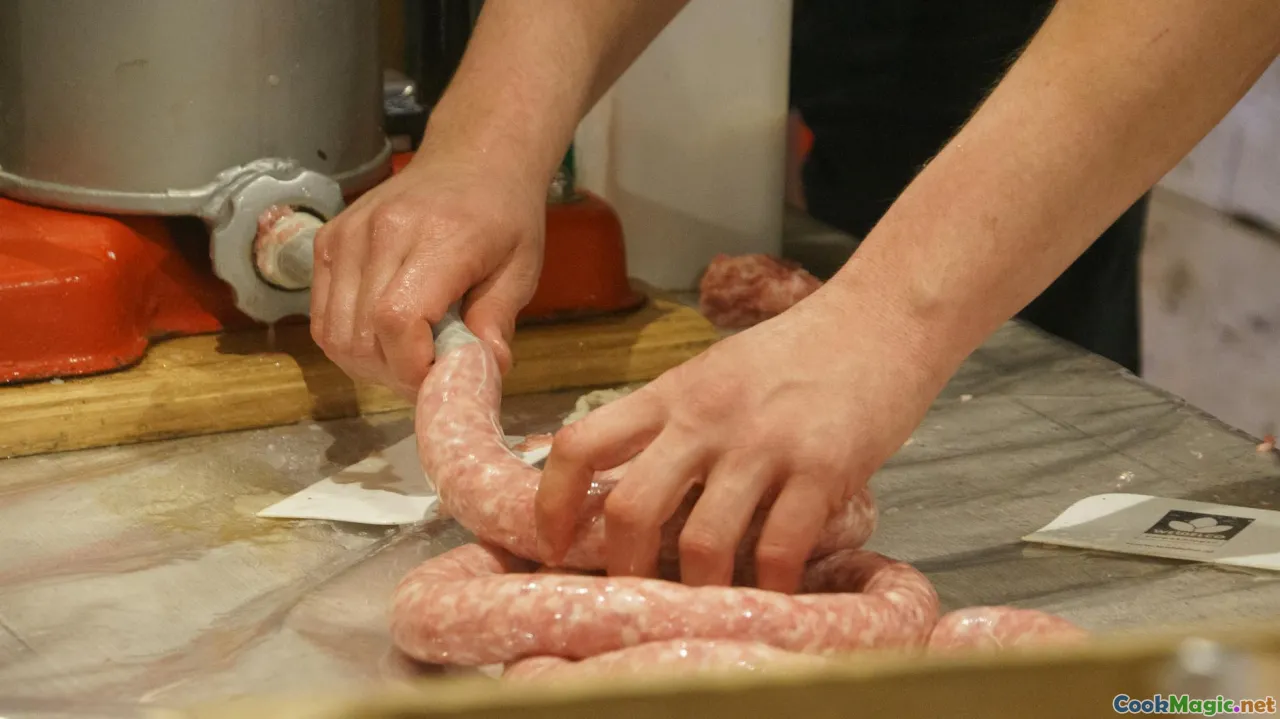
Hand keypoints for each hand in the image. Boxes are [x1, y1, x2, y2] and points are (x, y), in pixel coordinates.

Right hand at [311, 149, 545, 398]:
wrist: (471, 160)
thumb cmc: (503, 216)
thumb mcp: (521, 268)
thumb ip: (498, 320)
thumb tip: (483, 372)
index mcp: (437, 237)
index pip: (397, 319)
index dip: (412, 367)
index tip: (439, 380)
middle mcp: (380, 232)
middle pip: (362, 335)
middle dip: (394, 373)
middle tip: (429, 374)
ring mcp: (347, 235)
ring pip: (334, 333)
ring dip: (369, 363)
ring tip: (408, 356)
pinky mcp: (328, 241)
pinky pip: (322, 316)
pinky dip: (349, 340)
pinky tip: (385, 337)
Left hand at [535, 284, 944, 592]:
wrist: (883, 317)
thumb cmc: (798, 352)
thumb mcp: (716, 373)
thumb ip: (675, 423)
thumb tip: (629, 487)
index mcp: (672, 393)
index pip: (583, 442)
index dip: (552, 501)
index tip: (552, 543)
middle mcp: (706, 418)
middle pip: (632, 506)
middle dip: (623, 566)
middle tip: (634, 596)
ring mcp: (764, 443)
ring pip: (703, 541)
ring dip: (699, 590)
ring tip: (708, 606)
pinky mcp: (823, 467)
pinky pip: (780, 548)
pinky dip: (771, 586)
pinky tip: (774, 593)